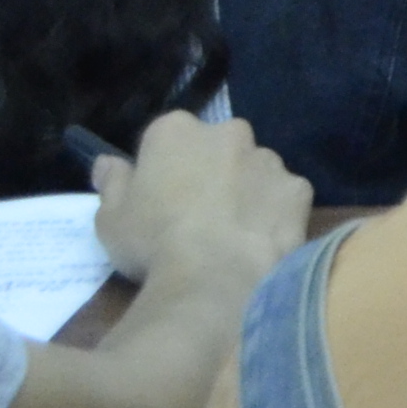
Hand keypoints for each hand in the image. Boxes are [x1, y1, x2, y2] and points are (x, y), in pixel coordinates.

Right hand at [90, 112, 309, 294]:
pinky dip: (273, 213)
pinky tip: (258, 241)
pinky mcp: (299, 188)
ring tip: (229, 233)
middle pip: (215, 147)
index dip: (160, 168)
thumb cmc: (153, 242)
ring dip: (243, 190)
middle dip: (208, 171)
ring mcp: (269, 159)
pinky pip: (283, 196)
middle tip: (195, 214)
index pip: (164, 138)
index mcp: (177, 130)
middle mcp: (229, 132)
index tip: (157, 197)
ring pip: (253, 169)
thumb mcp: (111, 218)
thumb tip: (107, 162)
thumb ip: (113, 183)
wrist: (215, 277)